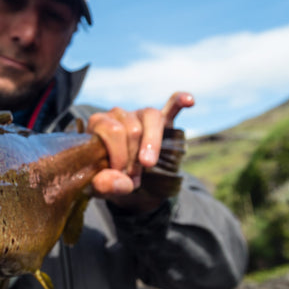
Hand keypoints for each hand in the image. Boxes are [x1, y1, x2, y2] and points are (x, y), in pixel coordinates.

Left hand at [87, 92, 193, 212]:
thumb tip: (120, 179)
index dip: (119, 156)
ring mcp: (139, 115)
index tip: (120, 175)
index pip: (112, 130)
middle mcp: (118, 115)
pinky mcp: (161, 120)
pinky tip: (189, 101)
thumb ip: (102, 185)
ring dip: (151, 144)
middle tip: (131, 177)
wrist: (122, 179)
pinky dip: (179, 102)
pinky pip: (171, 105)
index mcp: (99, 125)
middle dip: (134, 158)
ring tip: (148, 164)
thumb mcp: (99, 187)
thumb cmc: (106, 178)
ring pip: (151, 118)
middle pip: (132, 129)